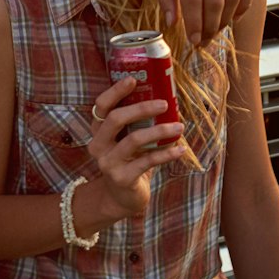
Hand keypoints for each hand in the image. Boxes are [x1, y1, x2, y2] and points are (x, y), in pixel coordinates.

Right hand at [86, 76, 186, 220]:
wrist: (121, 199)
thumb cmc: (129, 162)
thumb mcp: (127, 141)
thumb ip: (136, 124)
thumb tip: (165, 98)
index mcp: (99, 131)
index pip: (101, 106)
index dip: (115, 91)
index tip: (133, 79)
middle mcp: (98, 145)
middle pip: (115, 119)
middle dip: (141, 108)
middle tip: (164, 103)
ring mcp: (108, 163)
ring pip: (134, 139)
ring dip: (160, 131)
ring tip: (179, 126)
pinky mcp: (122, 178)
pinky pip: (147, 161)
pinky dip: (166, 154)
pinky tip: (180, 149)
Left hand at [153, 0, 254, 44]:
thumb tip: (173, 23)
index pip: (192, 0)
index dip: (194, 25)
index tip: (194, 40)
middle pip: (215, 1)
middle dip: (211, 27)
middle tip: (205, 40)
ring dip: (226, 19)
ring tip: (216, 29)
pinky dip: (243, 5)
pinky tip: (233, 15)